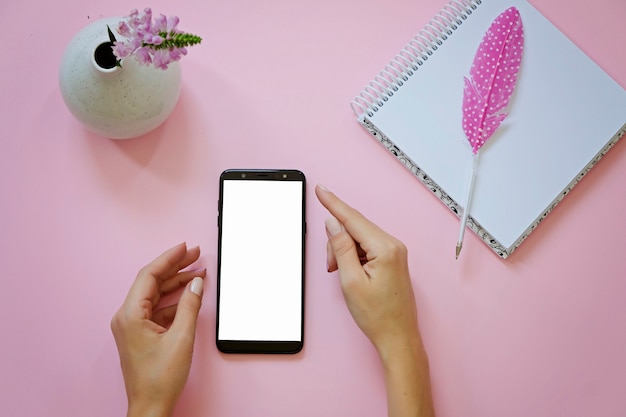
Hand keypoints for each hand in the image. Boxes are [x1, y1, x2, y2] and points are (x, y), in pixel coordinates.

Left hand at [111, 243, 205, 416]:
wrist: (151, 406)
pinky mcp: (141, 332)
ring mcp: (133, 324)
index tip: (185, 247)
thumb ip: (190, 305)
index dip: (169, 258)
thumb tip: (196, 283)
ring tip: (197, 271)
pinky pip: (158, 307)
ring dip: (176, 282)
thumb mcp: (181, 337)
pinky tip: (190, 294)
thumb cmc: (159, 378)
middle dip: (175, 267)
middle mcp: (127, 316)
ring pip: (156, 294)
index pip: (149, 275)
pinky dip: (174, 299)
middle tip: (196, 254)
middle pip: (152, 282)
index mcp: (130, 315)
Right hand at [315, 185, 418, 354]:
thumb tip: (333, 224)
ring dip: (344, 252)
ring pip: (358, 238)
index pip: (353, 219)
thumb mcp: (350, 281)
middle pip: (355, 228)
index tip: (321, 190)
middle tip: (331, 266)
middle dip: (337, 243)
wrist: (397, 336)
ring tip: (342, 275)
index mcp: (385, 248)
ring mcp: (394, 252)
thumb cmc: (377, 315)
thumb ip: (341, 248)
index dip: (333, 203)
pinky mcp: (392, 259)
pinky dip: (353, 257)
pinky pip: (366, 247)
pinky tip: (350, 272)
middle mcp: (393, 245)